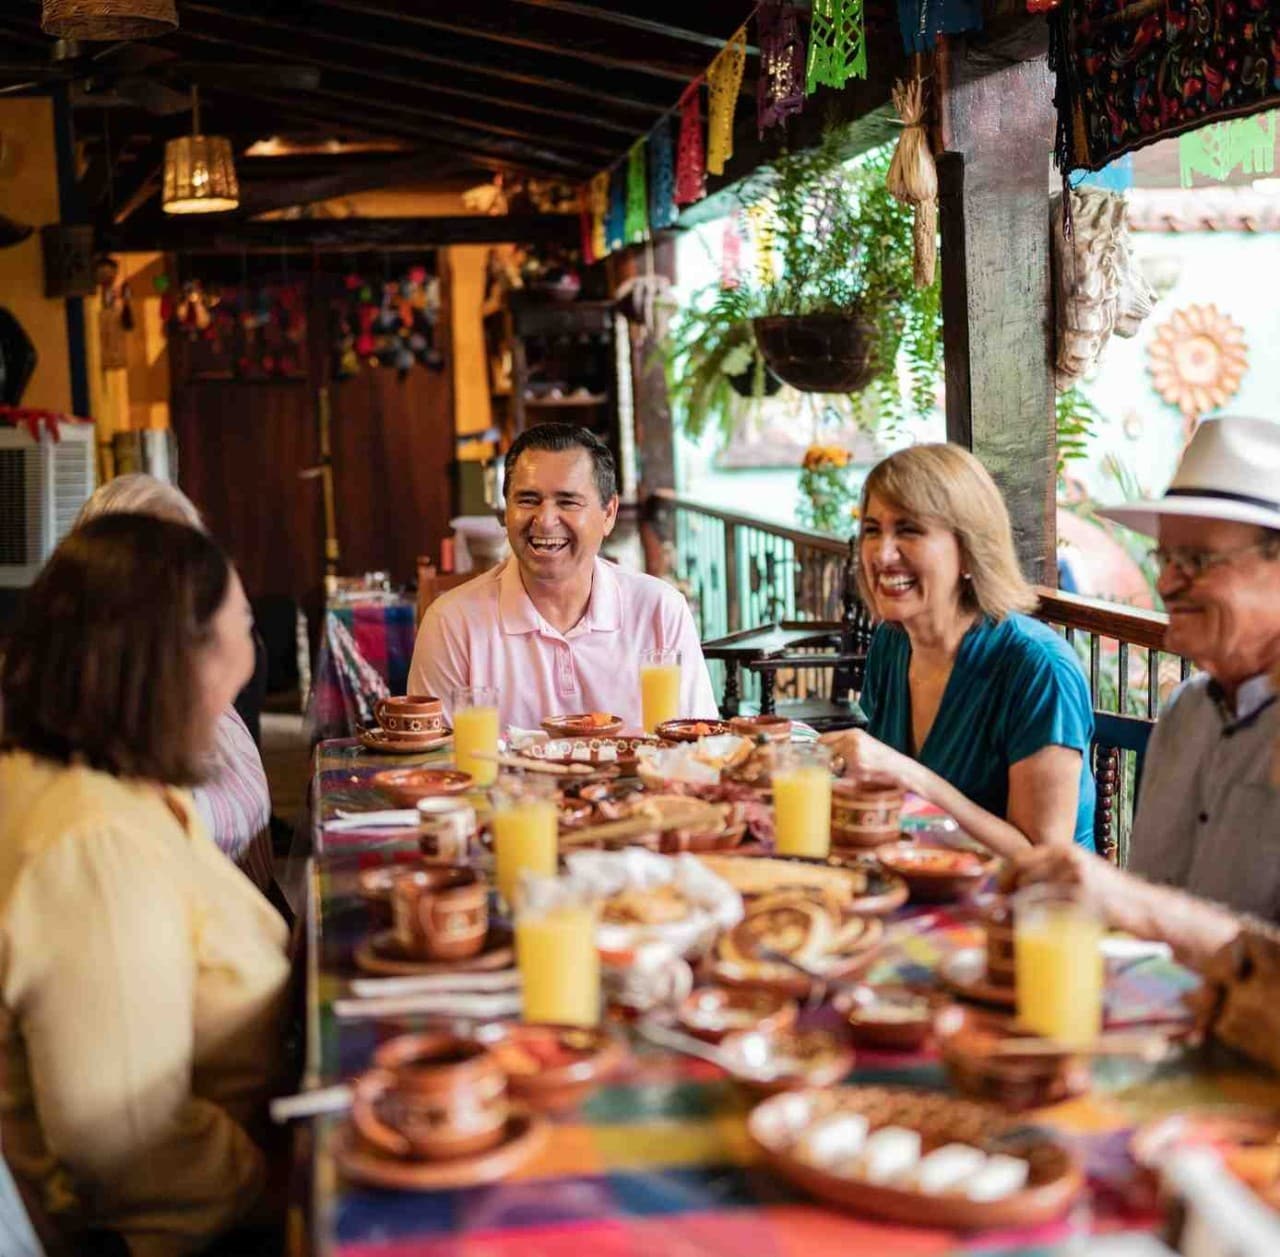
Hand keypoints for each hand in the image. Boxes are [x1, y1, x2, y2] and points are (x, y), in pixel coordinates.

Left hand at [818, 728, 913, 790]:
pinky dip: (846, 783)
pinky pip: (842, 779)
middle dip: (824, 762)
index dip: (817, 748)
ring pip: (831, 767)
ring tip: (853, 774)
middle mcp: (852, 741)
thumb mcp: (865, 745)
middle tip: (830, 769)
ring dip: (837, 773)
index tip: (811, 755)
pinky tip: (860, 780)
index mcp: (853, 733)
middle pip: (824, 752)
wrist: (904, 771)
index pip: (824, 738)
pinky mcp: (858, 770)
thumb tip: (822, 753)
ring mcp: (854, 756)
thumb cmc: (885, 761)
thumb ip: (845, 746)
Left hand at [1007, 844, 1122, 922]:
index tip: (999, 891)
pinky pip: (1047, 913)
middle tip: (1003, 908)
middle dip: (1008, 894)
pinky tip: (1038, 929)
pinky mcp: (1084, 904)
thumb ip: (1050, 871)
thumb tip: (1011, 884)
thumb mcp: (1079, 870)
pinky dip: (1038, 922)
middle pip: (1021, 876)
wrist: (1144, 907)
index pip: (1019, 858)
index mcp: (1065, 850)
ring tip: (1019, 920)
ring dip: (1020, 910)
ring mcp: (1077, 882)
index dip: (1003, 876)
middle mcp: (1069, 861)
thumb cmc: (1108, 892)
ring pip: (1030, 895)